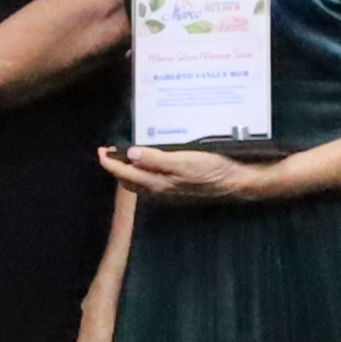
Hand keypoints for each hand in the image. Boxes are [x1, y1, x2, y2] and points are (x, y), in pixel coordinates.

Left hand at [99, 144, 276, 205]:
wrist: (239, 182)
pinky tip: (151, 161)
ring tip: (126, 154)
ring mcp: (170, 191)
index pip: (124, 175)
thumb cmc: (214, 169)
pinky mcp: (179, 189)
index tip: (101, 150)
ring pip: (140, 183)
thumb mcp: (185, 161)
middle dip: (116, 167)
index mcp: (158, 183)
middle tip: (111, 150)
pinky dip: (144, 172)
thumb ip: (157, 159)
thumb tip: (131, 154)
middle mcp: (160, 191)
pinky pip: (153, 182)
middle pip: (128, 181)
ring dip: (130, 170)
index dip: (109, 163)